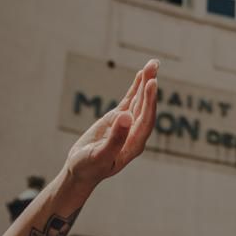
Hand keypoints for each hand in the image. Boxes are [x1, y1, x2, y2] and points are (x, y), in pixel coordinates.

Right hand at [64, 59, 159, 187]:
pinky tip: (142, 75)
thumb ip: (114, 138)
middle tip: (154, 65)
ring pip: (139, 101)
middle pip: (146, 107)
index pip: (146, 120)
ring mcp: (127, 125)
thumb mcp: (100, 155)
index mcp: (134, 144)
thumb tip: (126, 116)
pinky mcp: (118, 120)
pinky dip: (136, 88)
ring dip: (146, 83)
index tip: (152, 83)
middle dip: (150, 86)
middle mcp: (135, 133)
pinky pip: (130, 101)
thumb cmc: (90, 167)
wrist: (81, 171)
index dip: (150, 101)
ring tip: (152, 64)